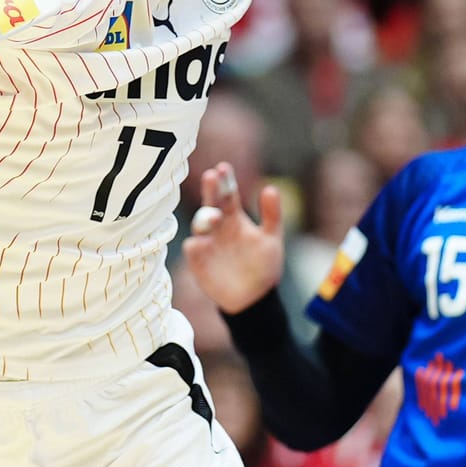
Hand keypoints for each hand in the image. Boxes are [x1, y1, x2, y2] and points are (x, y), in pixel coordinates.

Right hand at [181, 162, 285, 313]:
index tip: (223, 167)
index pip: (228, 195)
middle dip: (210, 190)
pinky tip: (199, 243)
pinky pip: (194, 250)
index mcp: (234, 218)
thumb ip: (271, 214)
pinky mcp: (198, 261)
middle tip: (211, 176)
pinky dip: (196, 245)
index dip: (226, 181)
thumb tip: (271, 188)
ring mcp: (207, 243)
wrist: (253, 298)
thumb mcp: (271, 239)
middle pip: (211, 204)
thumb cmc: (263, 266)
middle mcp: (218, 227)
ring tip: (214, 216)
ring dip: (205, 218)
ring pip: (200, 225)